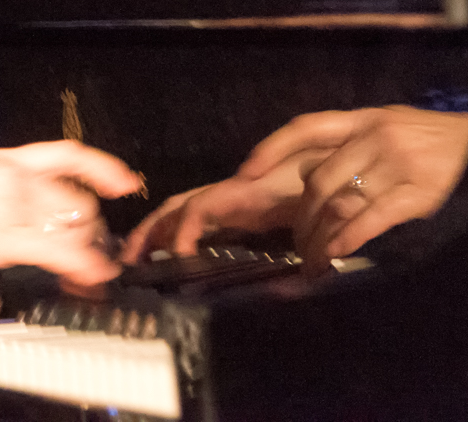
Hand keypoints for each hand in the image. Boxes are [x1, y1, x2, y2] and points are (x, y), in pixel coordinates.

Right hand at [0, 141, 142, 309]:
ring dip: (89, 247)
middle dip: (91, 223)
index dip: (99, 168)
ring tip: (96, 267)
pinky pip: (60, 252)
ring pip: (72, 222)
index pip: (62, 156)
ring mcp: (10, 206)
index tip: (122, 180)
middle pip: (74, 194)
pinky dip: (84, 266)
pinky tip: (91, 278)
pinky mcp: (5, 240)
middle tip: (97, 242)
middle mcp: (9, 177)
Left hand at [118, 148, 328, 263]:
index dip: (166, 234)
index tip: (148, 259)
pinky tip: (177, 252)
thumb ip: (281, 257)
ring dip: (154, 230)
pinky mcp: (235, 192)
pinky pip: (199, 209)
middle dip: (149, 232)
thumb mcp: (291, 239)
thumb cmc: (320, 207)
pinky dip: (184, 230)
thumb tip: (281, 288)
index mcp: (236, 208)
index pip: (190, 218)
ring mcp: (230, 191)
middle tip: (128, 259)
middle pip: (175, 210)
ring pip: (178, 207)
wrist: (340, 179)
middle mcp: (227, 197)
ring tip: (136, 256)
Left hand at [238, 106, 467, 268]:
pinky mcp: (419, 192)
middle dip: (301, 217)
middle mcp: (376, 136)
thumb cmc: (442, 141)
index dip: (272, 149)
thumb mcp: (395, 126)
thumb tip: (314, 174)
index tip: (245, 172)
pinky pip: (370, 218)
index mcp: (366, 118)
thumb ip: (356, 143)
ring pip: (339, 203)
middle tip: (297, 243)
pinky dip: (347, 238)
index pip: (306, 128)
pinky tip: (334, 254)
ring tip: (312, 258)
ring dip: (319, 236)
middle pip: (318, 179)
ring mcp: (398, 163)